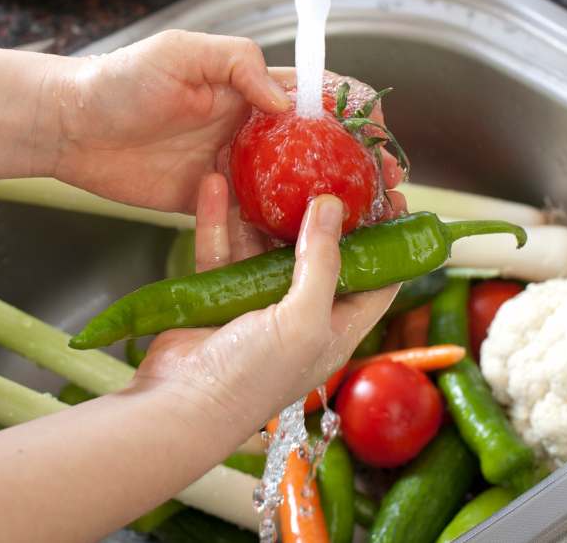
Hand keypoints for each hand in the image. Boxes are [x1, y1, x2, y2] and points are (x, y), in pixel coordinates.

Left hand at [49, 30, 405, 212]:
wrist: (71, 126)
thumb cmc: (118, 81)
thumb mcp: (181, 53)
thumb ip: (238, 65)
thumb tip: (285, 99)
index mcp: (247, 87)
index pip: (316, 95)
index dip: (353, 111)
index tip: (380, 133)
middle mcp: (248, 128)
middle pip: (317, 147)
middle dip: (358, 164)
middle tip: (389, 187)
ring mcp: (232, 168)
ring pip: (294, 186)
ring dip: (332, 203)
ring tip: (369, 222)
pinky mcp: (211, 203)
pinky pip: (255, 219)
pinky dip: (287, 231)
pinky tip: (313, 246)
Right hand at [131, 185, 399, 434]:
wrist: (179, 405)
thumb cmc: (251, 379)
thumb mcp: (304, 321)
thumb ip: (322, 263)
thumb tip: (334, 206)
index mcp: (337, 326)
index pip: (377, 276)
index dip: (387, 235)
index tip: (387, 191)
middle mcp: (301, 312)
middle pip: (319, 251)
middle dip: (322, 209)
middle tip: (325, 162)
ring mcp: (257, 302)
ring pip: (264, 243)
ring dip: (262, 206)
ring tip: (263, 163)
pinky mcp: (216, 294)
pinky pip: (221, 247)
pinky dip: (217, 218)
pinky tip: (215, 183)